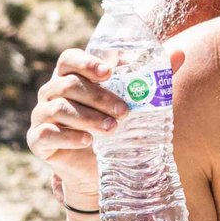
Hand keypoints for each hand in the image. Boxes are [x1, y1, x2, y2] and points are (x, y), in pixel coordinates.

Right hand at [26, 46, 185, 203]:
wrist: (96, 167)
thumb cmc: (112, 124)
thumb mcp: (132, 101)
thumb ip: (153, 77)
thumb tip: (181, 52)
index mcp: (71, 76)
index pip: (69, 59)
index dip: (87, 62)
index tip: (109, 71)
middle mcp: (52, 91)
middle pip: (69, 85)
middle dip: (99, 97)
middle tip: (125, 111)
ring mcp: (42, 115)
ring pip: (60, 108)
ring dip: (88, 117)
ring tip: (112, 128)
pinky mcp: (38, 139)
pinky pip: (47, 133)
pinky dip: (69, 136)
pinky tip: (87, 141)